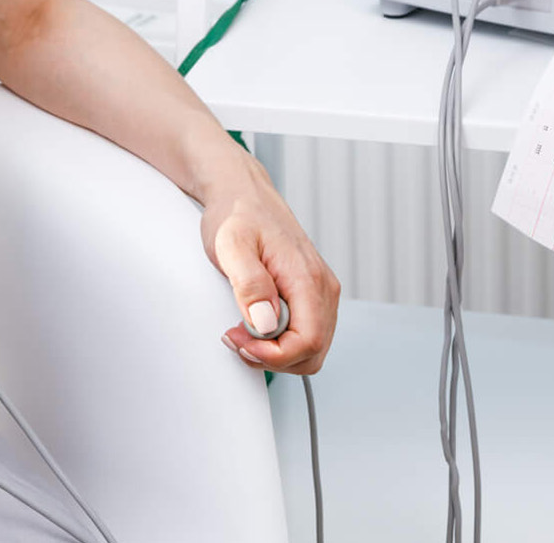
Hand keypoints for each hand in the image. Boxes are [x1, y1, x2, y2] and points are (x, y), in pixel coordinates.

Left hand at [200, 161, 339, 374]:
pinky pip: (305, 334)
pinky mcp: (310, 294)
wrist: (243, 194)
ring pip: (310, 349)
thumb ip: (249, 283)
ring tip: (243, 331)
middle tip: (238, 339)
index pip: (309, 342)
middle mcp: (322, 287)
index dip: (275, 356)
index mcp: (308, 277)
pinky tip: (255, 324)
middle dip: (274, 359)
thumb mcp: (231, 245)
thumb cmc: (237, 215)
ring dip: (276, 353)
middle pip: (313, 353)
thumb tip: (266, 323)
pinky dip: (280, 341)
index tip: (242, 343)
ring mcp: (319, 292)